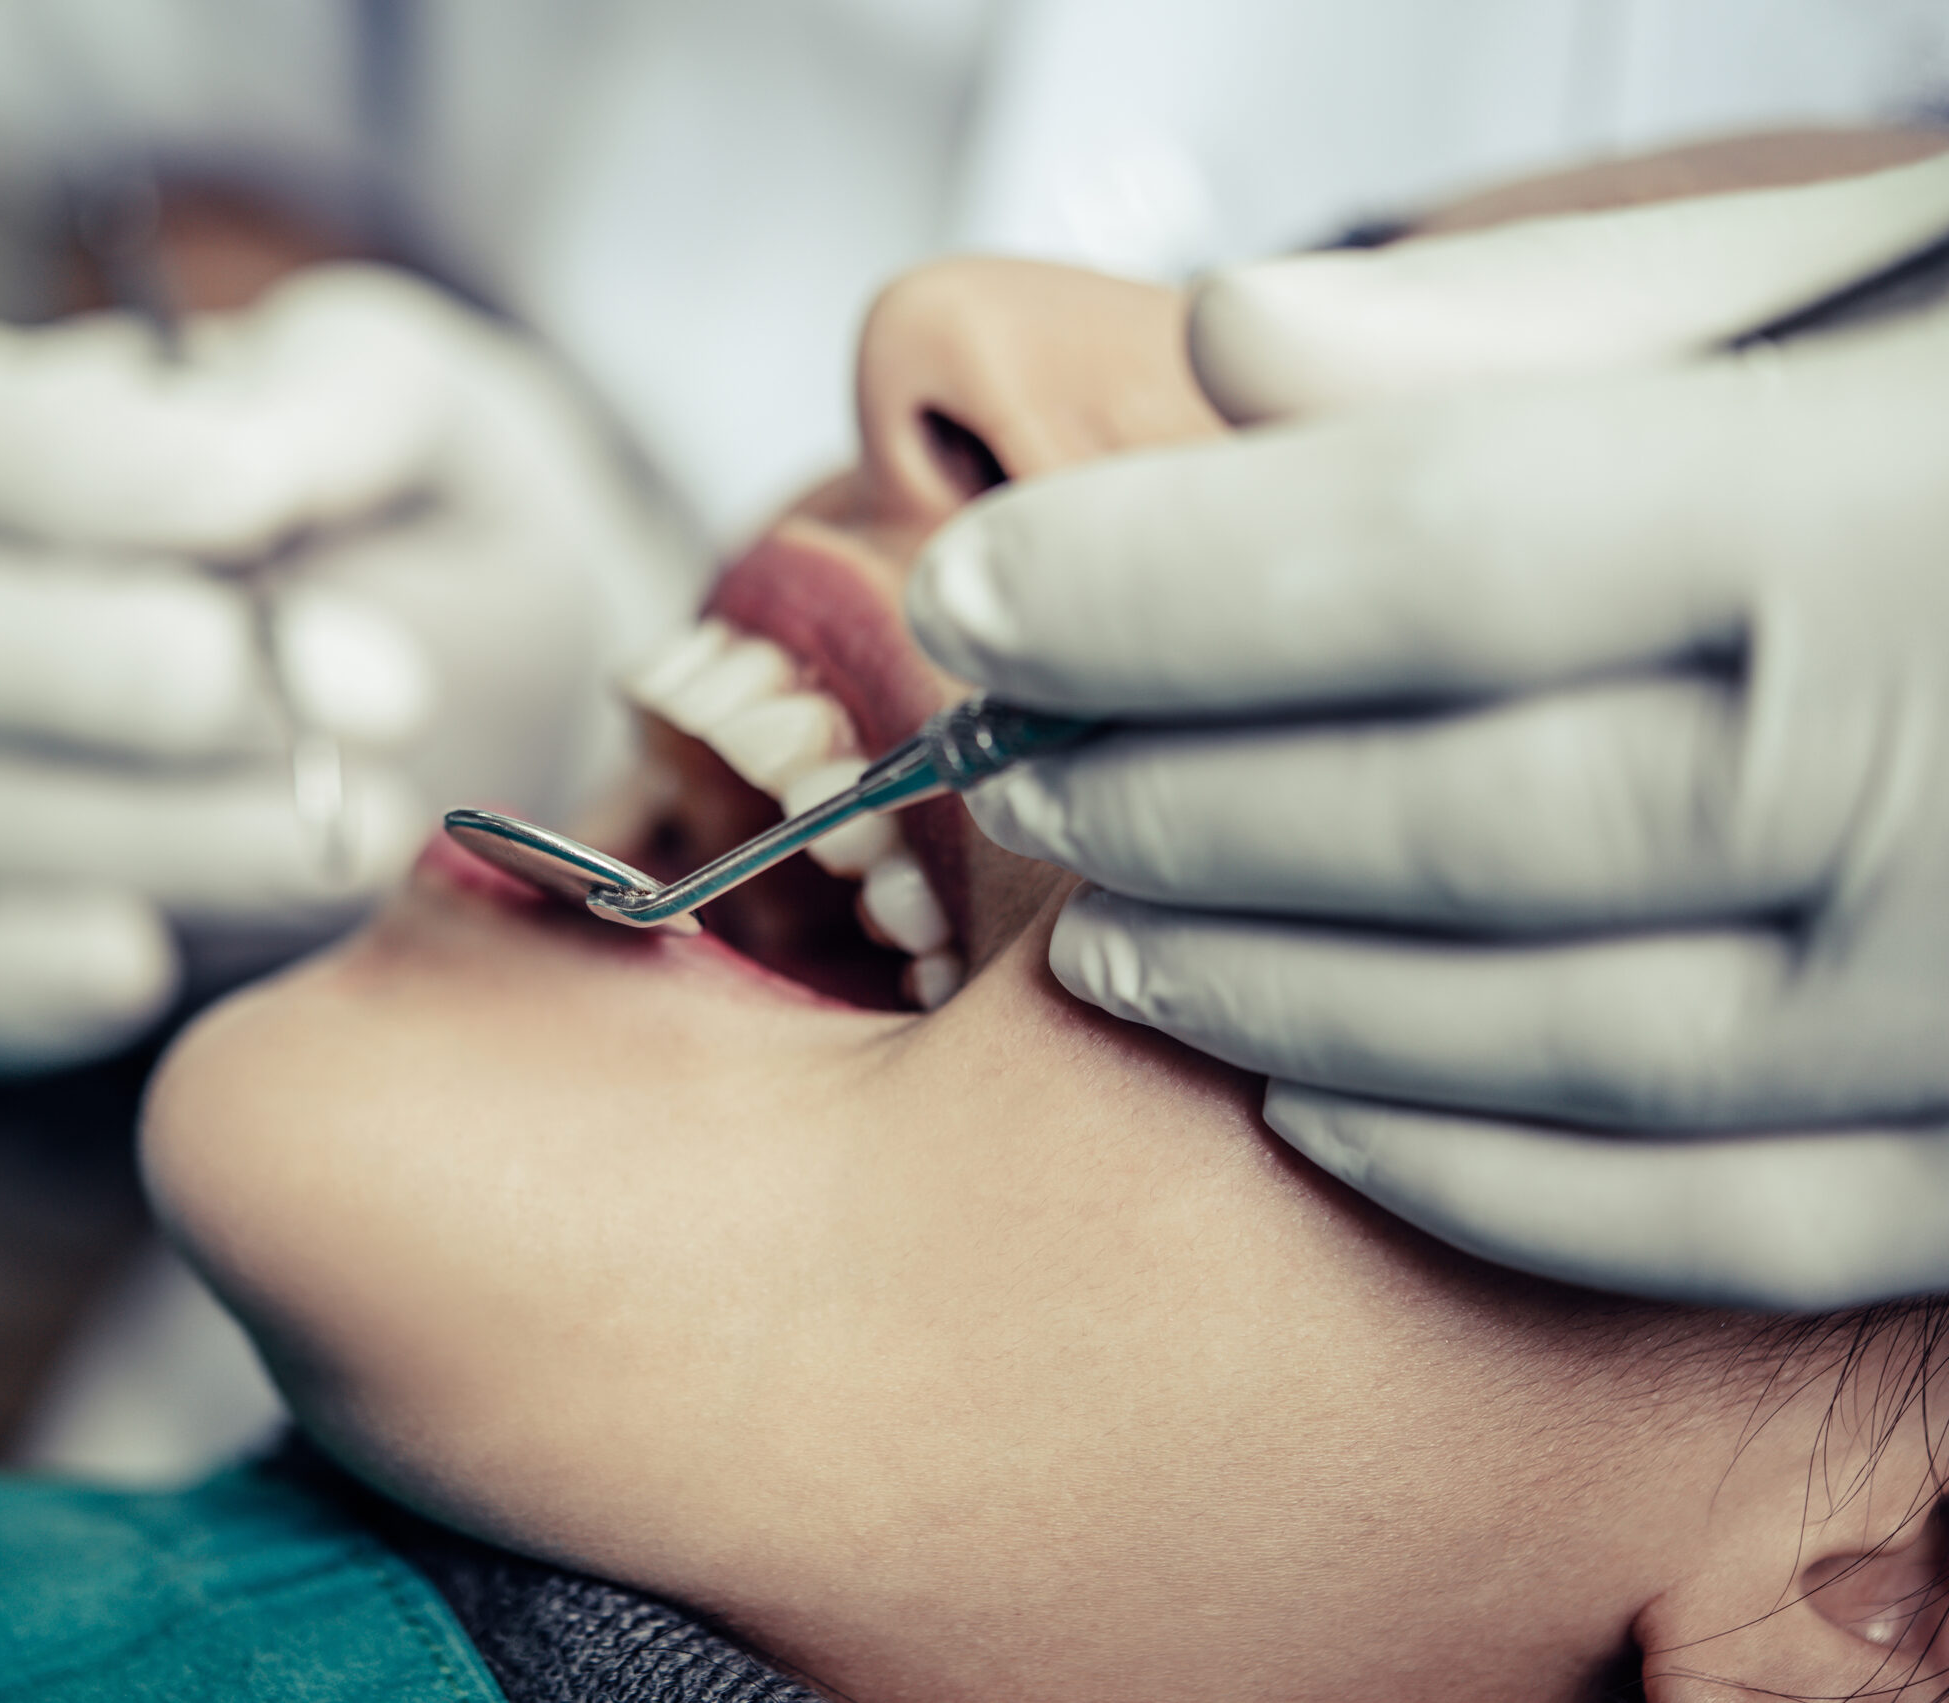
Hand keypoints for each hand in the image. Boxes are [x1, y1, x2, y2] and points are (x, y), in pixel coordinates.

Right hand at [0, 264, 700, 1072]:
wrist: (516, 702)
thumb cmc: (433, 520)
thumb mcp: (430, 407)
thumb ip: (341, 392)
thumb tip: (243, 454)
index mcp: (19, 445)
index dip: (77, 472)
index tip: (258, 495)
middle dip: (160, 673)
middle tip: (383, 692)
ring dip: (199, 833)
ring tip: (383, 824)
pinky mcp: (17, 937)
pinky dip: (32, 975)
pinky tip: (138, 963)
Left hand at [907, 152, 1948, 1307]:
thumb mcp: (1921, 289)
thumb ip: (1586, 327)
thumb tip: (1252, 347)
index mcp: (1894, 522)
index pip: (1414, 553)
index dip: (1154, 580)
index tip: (990, 592)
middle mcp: (1946, 789)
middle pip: (1434, 811)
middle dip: (1177, 787)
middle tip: (1021, 752)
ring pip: (1536, 1041)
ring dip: (1276, 994)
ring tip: (1115, 934)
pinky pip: (1708, 1226)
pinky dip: (1480, 1184)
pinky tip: (1321, 1112)